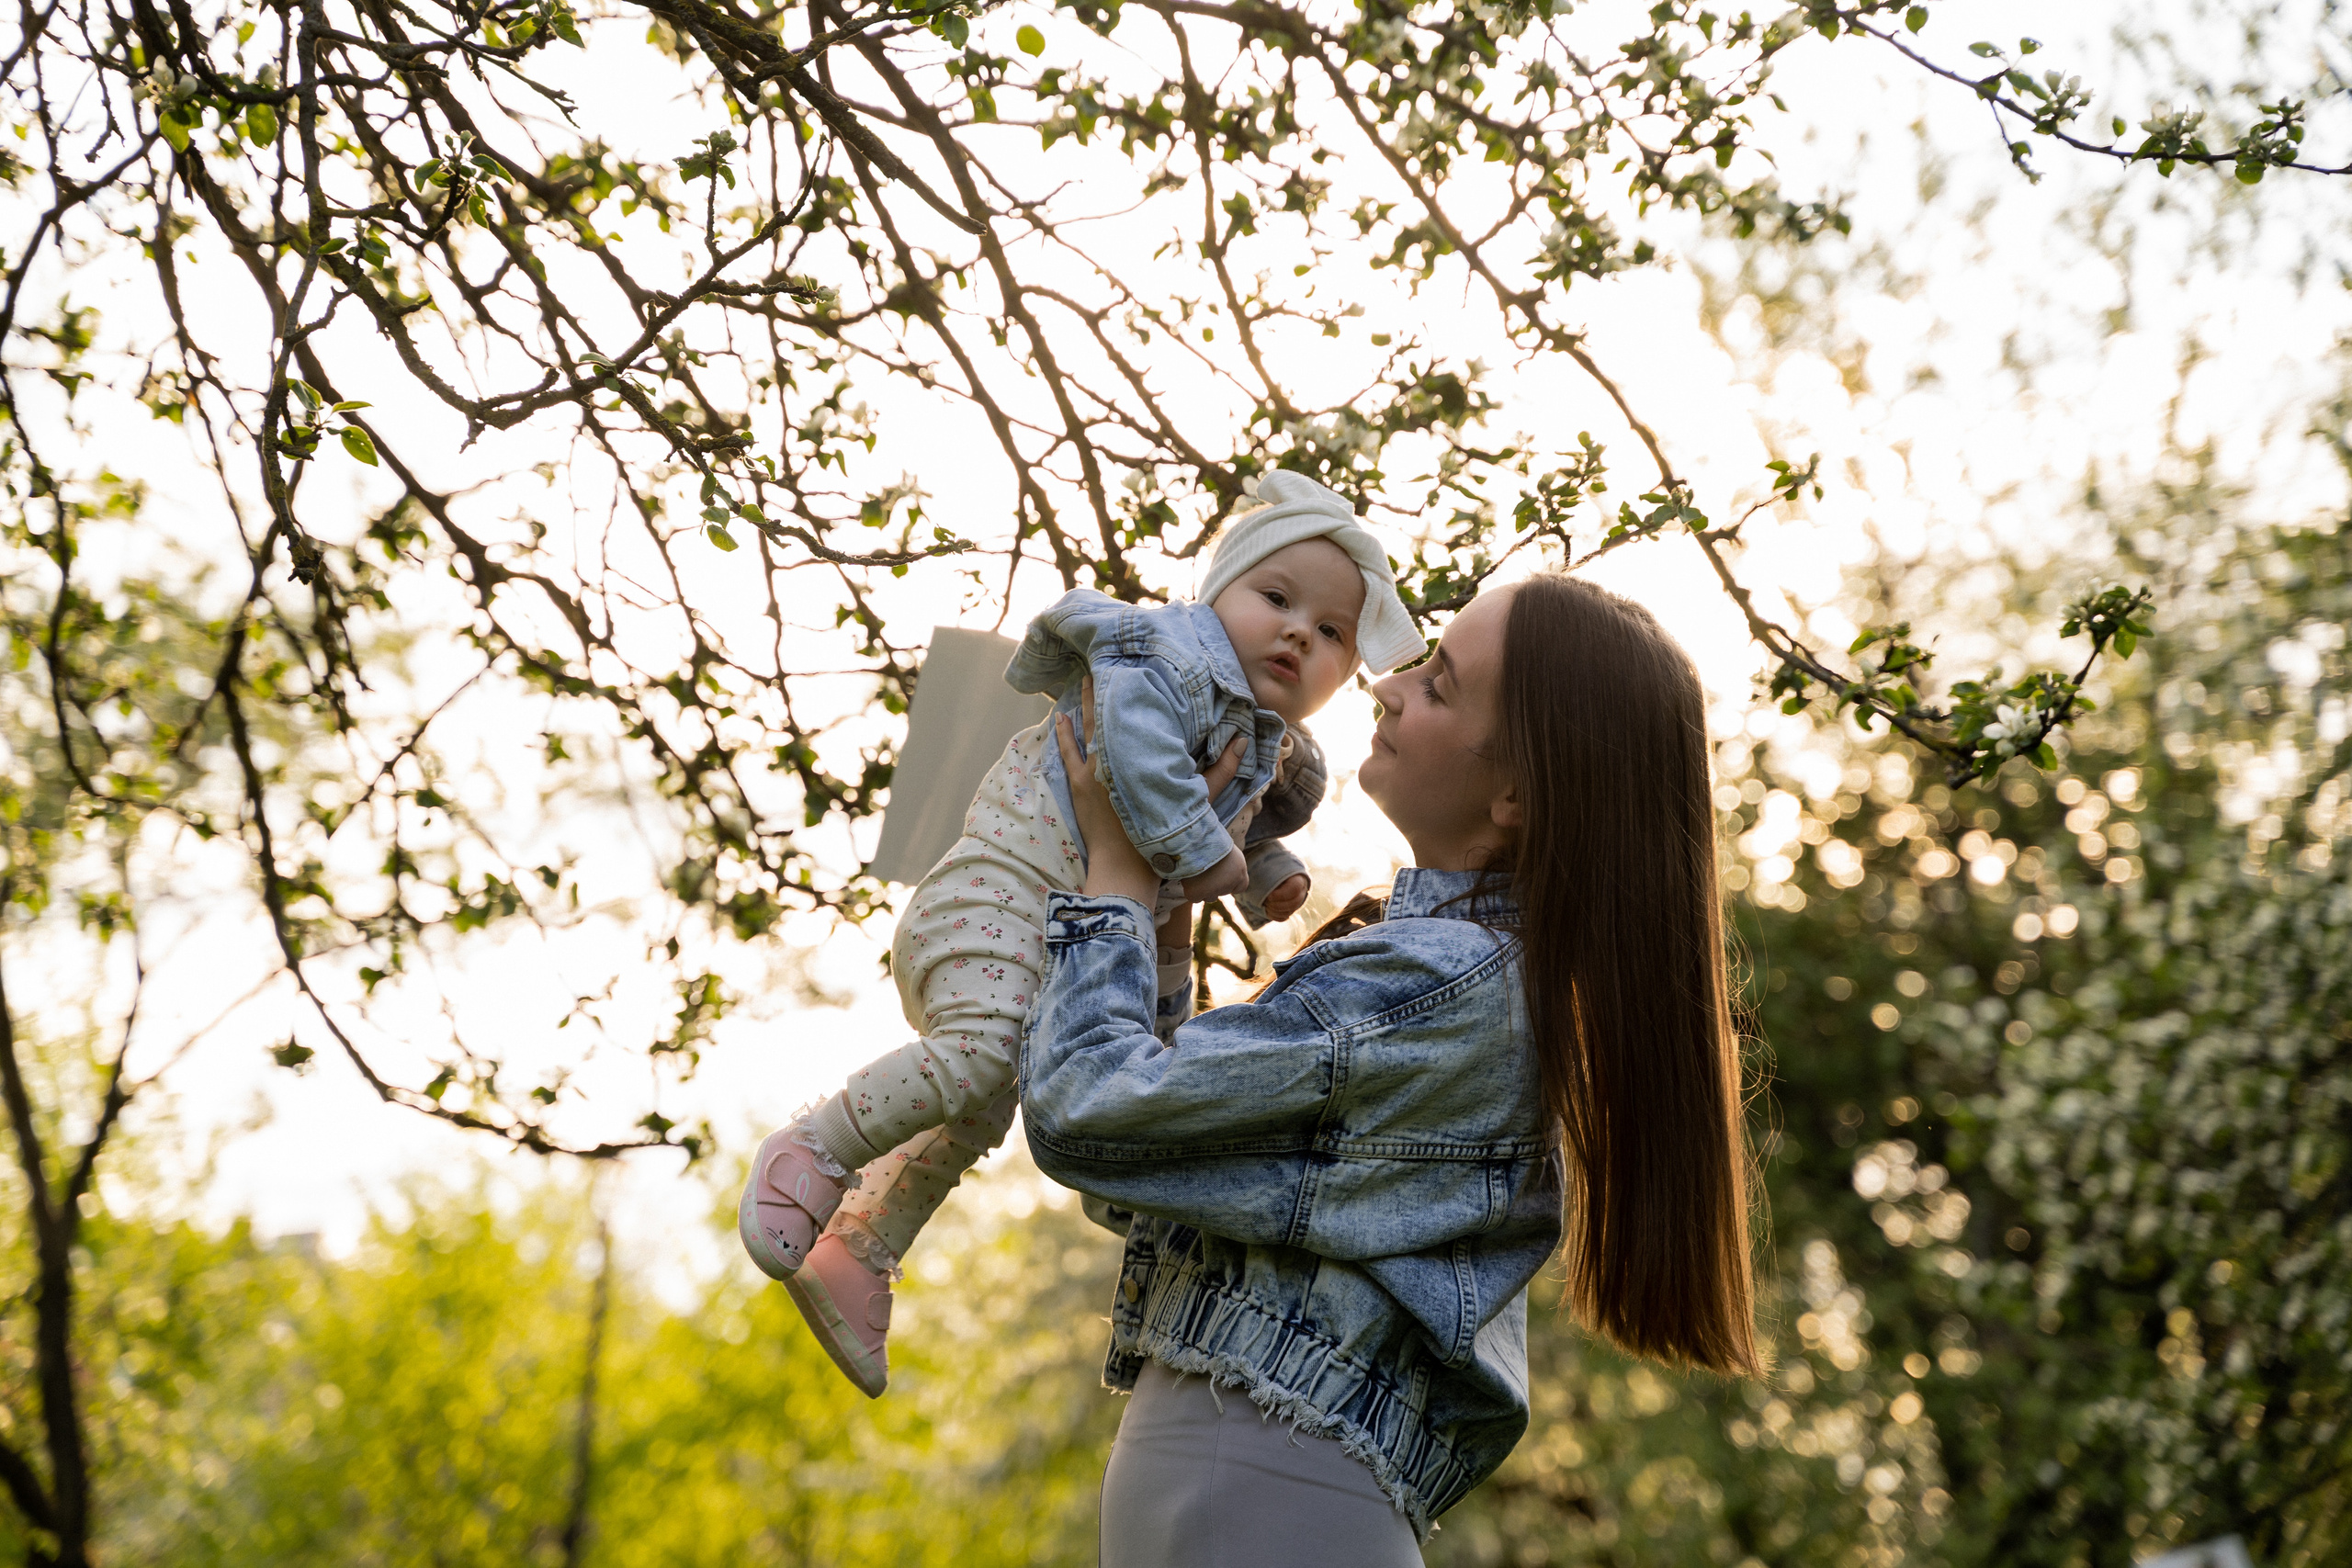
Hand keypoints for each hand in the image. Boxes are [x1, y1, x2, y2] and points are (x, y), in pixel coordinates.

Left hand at [1054, 676, 1246, 907]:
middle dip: (1109, 684)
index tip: (1138, 666)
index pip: (1142, 712)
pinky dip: (1064, 732)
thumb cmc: (1165, 835)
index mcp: (1147, 754)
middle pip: (1112, 710)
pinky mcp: (1080, 783)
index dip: (1139, 687)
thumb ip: (1220, 771)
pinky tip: (1061, 716)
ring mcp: (1095, 768)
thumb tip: (1242, 742)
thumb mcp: (1199, 800)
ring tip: (1084, 677)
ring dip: (1086, 701)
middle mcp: (1119, 754)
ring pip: (1088, 725)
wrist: (1126, 866)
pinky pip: (1068, 751)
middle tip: (1107, 660)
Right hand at [1179, 846, 1247, 901]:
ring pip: (1209, 897)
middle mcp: (1228, 884)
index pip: (1240, 887)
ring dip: (1204, 889)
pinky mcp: (1196, 893)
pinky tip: (1189, 878)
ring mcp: (1212, 891)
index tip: (1223, 875)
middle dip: (1216, 884)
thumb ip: (1231, 863)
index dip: (1232, 883)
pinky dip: (1192, 890)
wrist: (1195, 840)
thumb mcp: (1228, 848)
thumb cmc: (1211, 838)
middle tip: (1206, 869)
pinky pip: (1195, 897)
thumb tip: (1225, 868)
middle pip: (1223, 891)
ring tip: (1197, 873)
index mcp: (1240, 872)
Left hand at [1261, 872, 1310, 921]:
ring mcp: (1296, 903)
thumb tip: (1260, 882)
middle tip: (1265, 901)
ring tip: (1264, 904)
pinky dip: (1274, 916)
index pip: (1295, 889)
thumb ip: (1270, 874)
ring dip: (1274, 911)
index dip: (1281, 895)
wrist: (1279, 875)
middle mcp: (1301, 892)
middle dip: (1276, 905)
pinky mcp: (1290, 910)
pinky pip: (1283, 917)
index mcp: (1299, 879)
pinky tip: (1267, 910)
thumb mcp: (1274, 869)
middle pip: (1293, 904)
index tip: (1269, 896)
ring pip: (1288, 912)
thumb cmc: (1275, 870)